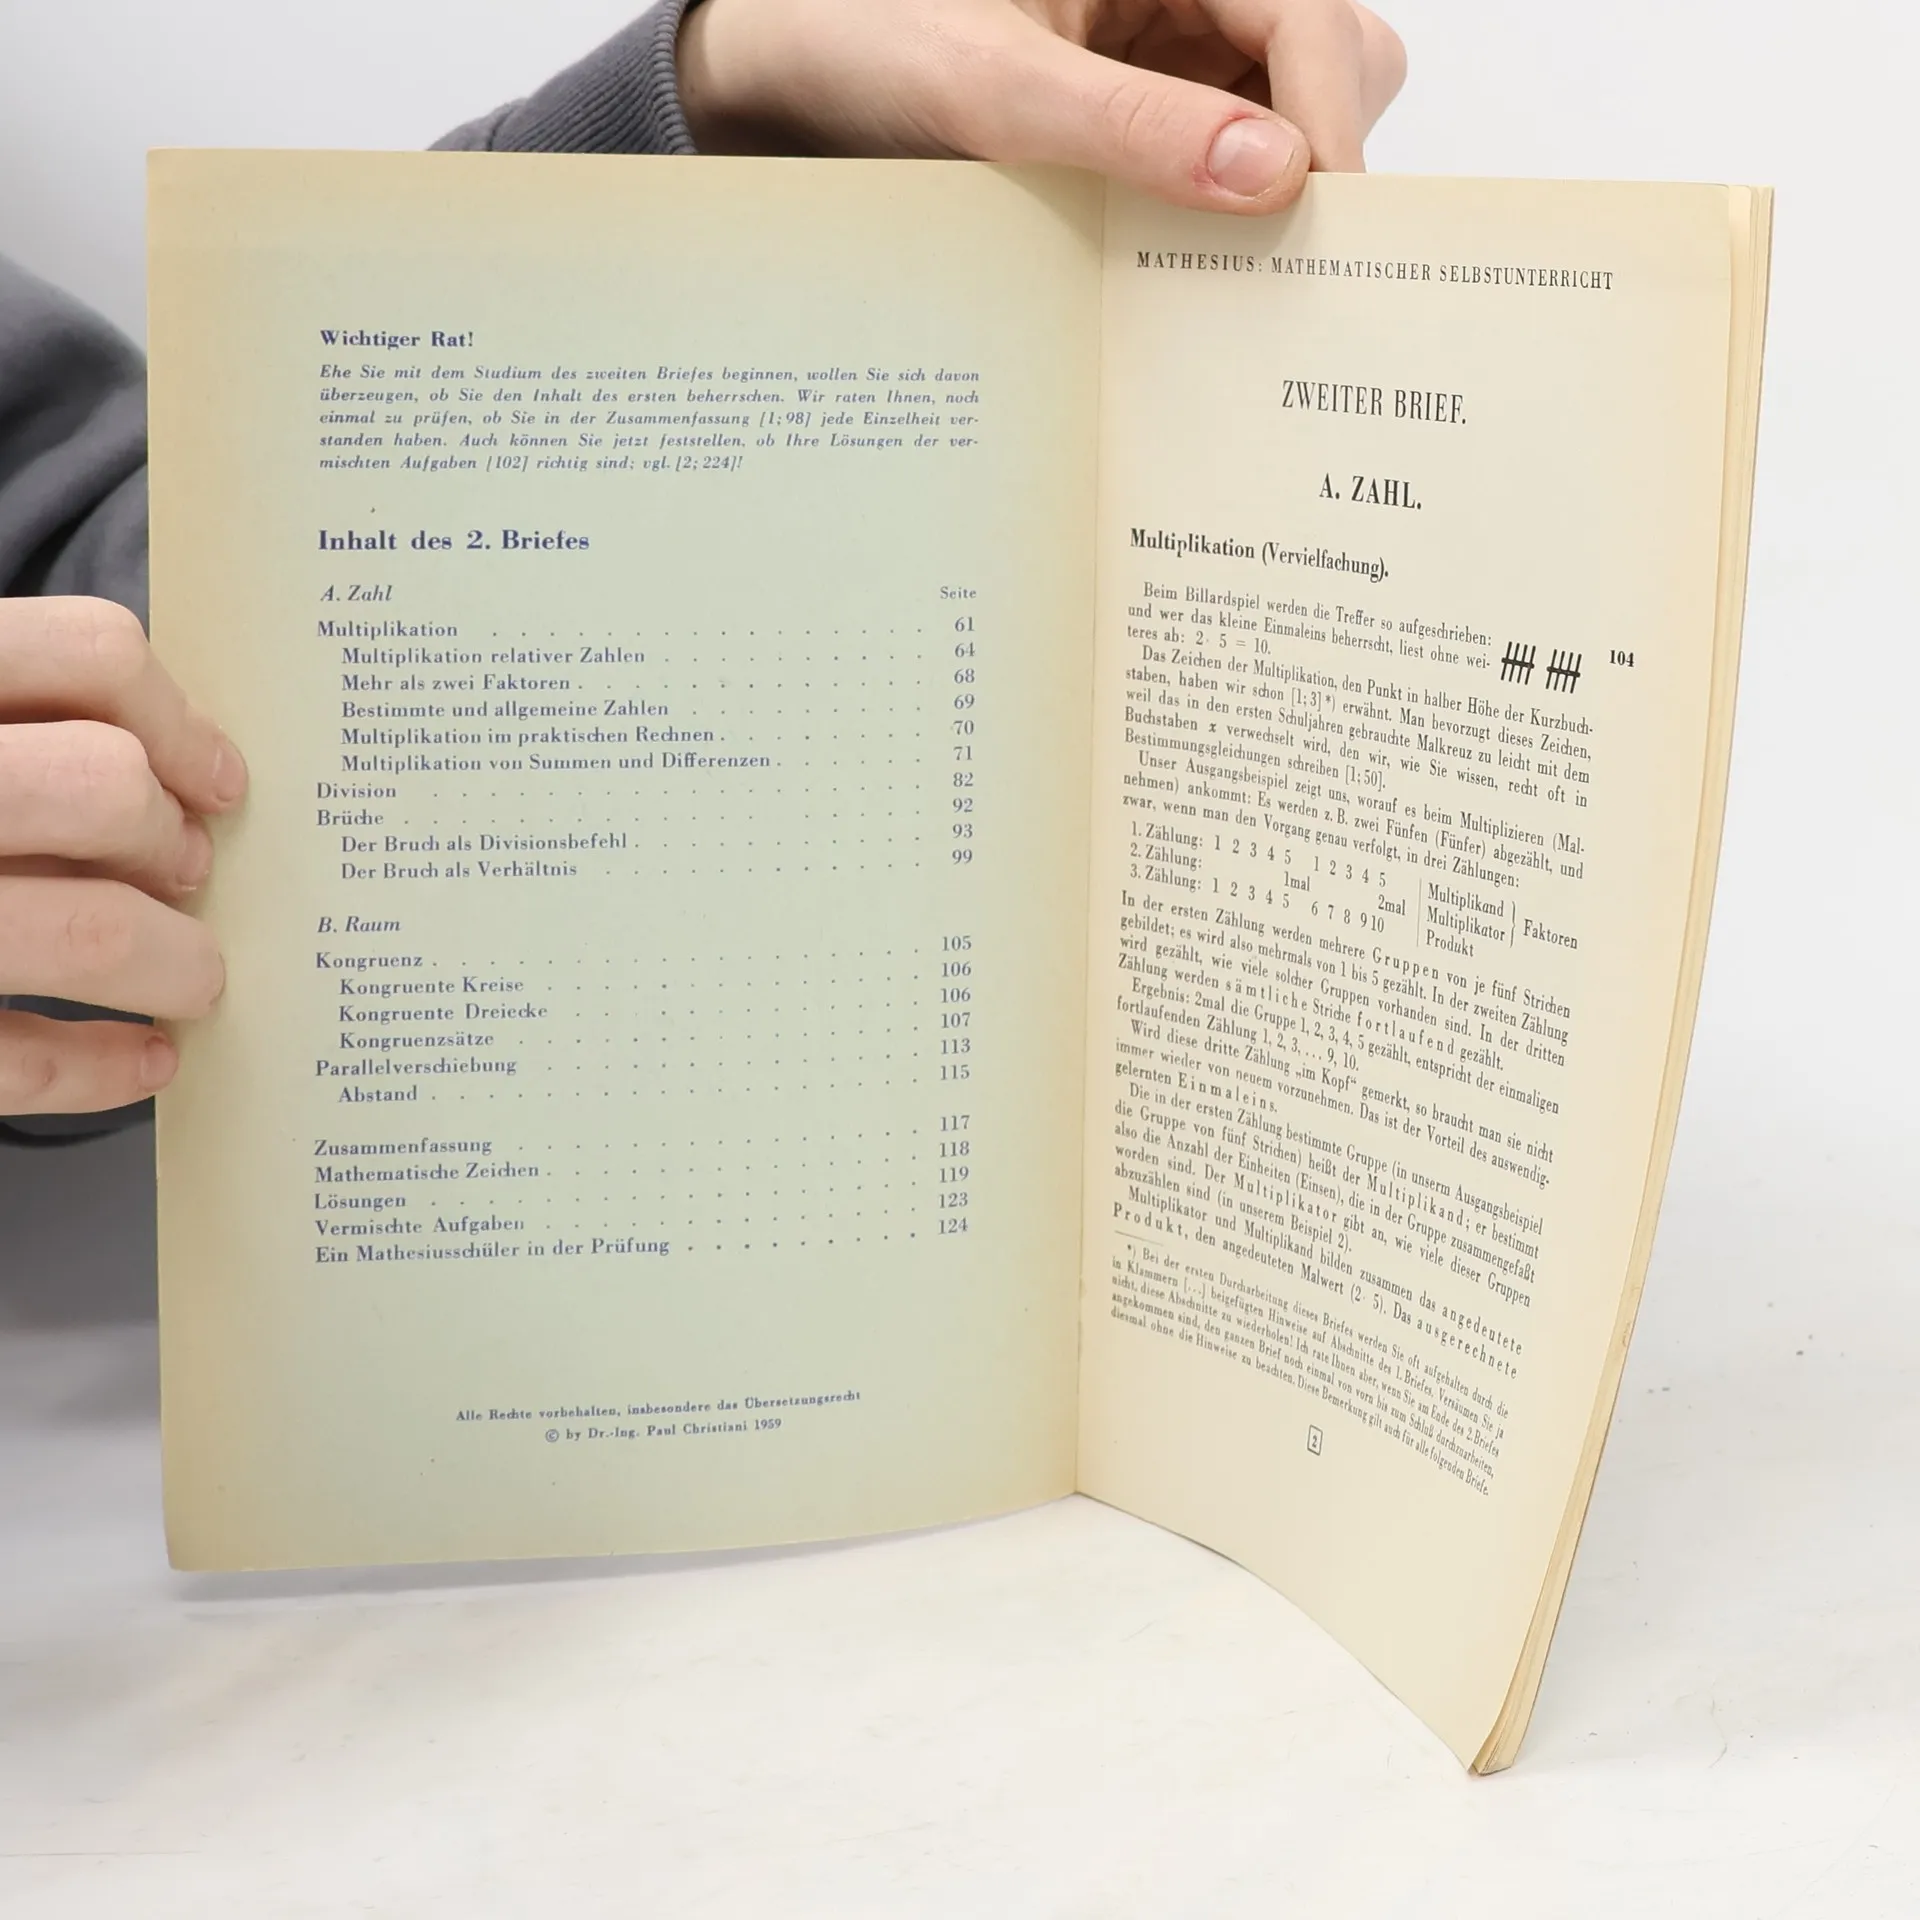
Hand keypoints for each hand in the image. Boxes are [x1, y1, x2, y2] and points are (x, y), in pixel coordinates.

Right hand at [0, 597, 244, 1114]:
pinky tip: (147, 1060)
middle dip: (168, 841)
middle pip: (103, 789)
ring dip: (174, 962)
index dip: (177, 720)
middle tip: (182, 872)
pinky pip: (12, 1061)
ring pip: (92, 934)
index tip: (211, 781)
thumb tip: (162, 769)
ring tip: (189, 976)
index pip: (88, 655)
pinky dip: (103, 1067)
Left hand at [679, 0, 1405, 214]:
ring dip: (1265, 190)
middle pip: (1328, 57)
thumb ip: (1133, 127)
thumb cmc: (870, 39)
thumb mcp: (997, 88)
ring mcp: (1169, 45)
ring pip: (1285, 113)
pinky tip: (1179, 260)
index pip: (1307, 15)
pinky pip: (1221, 155)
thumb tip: (1273, 176)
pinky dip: (1215, 209)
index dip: (1328, 120)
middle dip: (1313, 149)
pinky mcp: (1143, 104)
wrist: (793, 73)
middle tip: (1278, 259)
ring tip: (1217, 269)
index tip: (1324, 223)